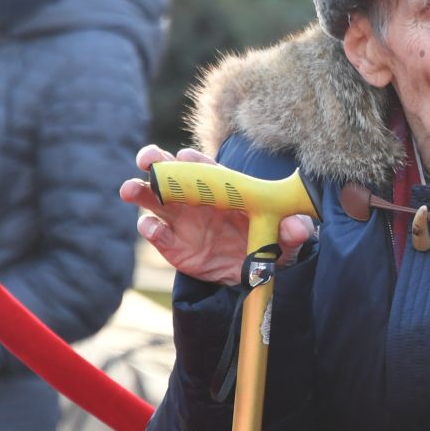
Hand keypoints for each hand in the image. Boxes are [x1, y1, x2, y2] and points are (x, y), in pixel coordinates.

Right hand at [124, 145, 314, 284]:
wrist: (253, 274)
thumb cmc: (269, 243)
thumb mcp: (287, 238)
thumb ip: (294, 231)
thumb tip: (299, 226)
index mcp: (224, 188)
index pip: (207, 167)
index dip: (195, 160)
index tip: (186, 156)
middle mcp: (197, 199)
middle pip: (171, 174)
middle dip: (156, 163)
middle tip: (147, 160)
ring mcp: (182, 220)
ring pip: (154, 199)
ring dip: (140, 191)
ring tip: (130, 190)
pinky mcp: (173, 244)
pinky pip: (156, 233)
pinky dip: (150, 229)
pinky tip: (151, 227)